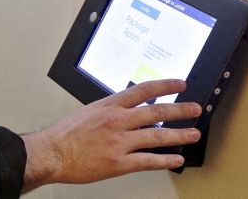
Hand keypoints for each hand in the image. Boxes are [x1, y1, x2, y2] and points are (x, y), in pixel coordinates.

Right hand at [21, 79, 201, 192]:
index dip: (164, 86)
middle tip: (195, 109)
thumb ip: (110, 110)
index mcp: (109, 106)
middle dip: (180, 110)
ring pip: (157, 137)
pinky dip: (165, 160)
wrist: (53, 153)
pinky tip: (176, 159)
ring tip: (193, 134)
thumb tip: (127, 109)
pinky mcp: (120, 162)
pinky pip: (149, 161)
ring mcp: (120, 142)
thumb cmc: (65, 134)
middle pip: (156, 112)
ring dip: (179, 135)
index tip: (179, 85)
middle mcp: (117, 121)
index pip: (143, 90)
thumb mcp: (88, 112)